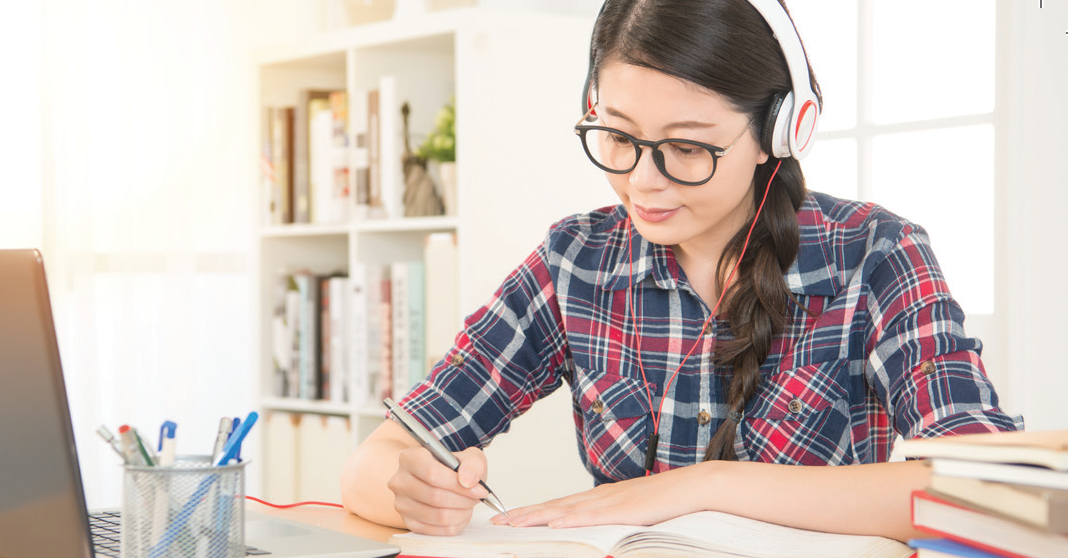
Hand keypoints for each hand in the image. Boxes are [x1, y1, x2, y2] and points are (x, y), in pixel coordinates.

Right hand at [387, 445, 490, 534]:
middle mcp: (400, 481)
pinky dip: (454, 525)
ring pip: (437, 516)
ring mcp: (401, 503)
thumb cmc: (453, 468)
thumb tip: (468, 481)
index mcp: (410, 458)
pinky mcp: (408, 521)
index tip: (479, 489)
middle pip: (435, 496)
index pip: (433, 474)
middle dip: (463, 500)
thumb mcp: (469, 457)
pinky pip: (436, 530)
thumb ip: (473, 464)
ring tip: (468, 505)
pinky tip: (459, 514)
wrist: (443, 479)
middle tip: (476, 498)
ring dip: (461, 513)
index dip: (459, 485)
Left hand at [492, 463, 708, 528]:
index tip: (509, 517)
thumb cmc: (667, 501)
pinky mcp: (625, 510)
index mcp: (600, 498)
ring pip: (567, 509)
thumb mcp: (632, 513)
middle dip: (524, 513)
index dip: (532, 511)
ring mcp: (612, 502)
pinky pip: (594, 516)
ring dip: (539, 516)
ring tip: (515, 522)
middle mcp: (600, 496)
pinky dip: (573, 519)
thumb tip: (592, 533)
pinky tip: (556, 522)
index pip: (559, 504)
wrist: (695, 486)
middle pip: (555, 505)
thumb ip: (611, 520)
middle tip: (498, 520)